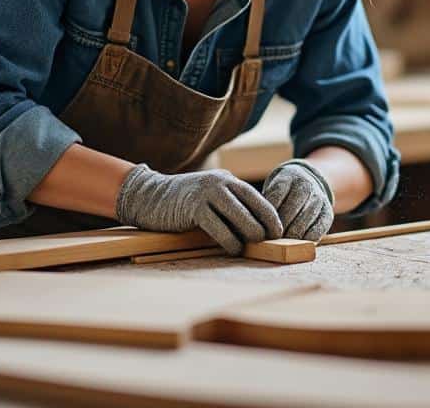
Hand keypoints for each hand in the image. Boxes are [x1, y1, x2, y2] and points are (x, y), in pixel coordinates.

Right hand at [115, 164, 281, 254]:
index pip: (257, 197)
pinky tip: (234, 249)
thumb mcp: (210, 195)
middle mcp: (220, 183)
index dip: (271, 216)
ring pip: (239, 217)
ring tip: (255, 246)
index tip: (280, 232)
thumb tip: (256, 228)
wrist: (150, 196)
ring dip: (251, 234)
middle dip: (264, 227)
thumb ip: (230, 204)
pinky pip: (219, 228)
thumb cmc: (184, 202)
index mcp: (227, 180)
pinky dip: (230, 241)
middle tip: (270, 242)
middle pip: (252, 207)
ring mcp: (207, 194)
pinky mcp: (194, 208)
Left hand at [262, 160, 333, 240]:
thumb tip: (256, 229)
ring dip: (290, 237)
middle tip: (269, 240)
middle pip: (289, 212)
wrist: (310, 181)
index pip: (275, 199)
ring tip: (281, 244)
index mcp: (288, 178)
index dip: (267, 217)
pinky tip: (296, 243)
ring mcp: (319, 199)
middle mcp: (305, 186)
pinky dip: (305, 240)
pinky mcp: (328, 213)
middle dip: (277, 229)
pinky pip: (316, 231)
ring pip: (302, 223)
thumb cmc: (284, 192)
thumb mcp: (273, 189)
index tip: (261, 228)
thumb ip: (265, 205)